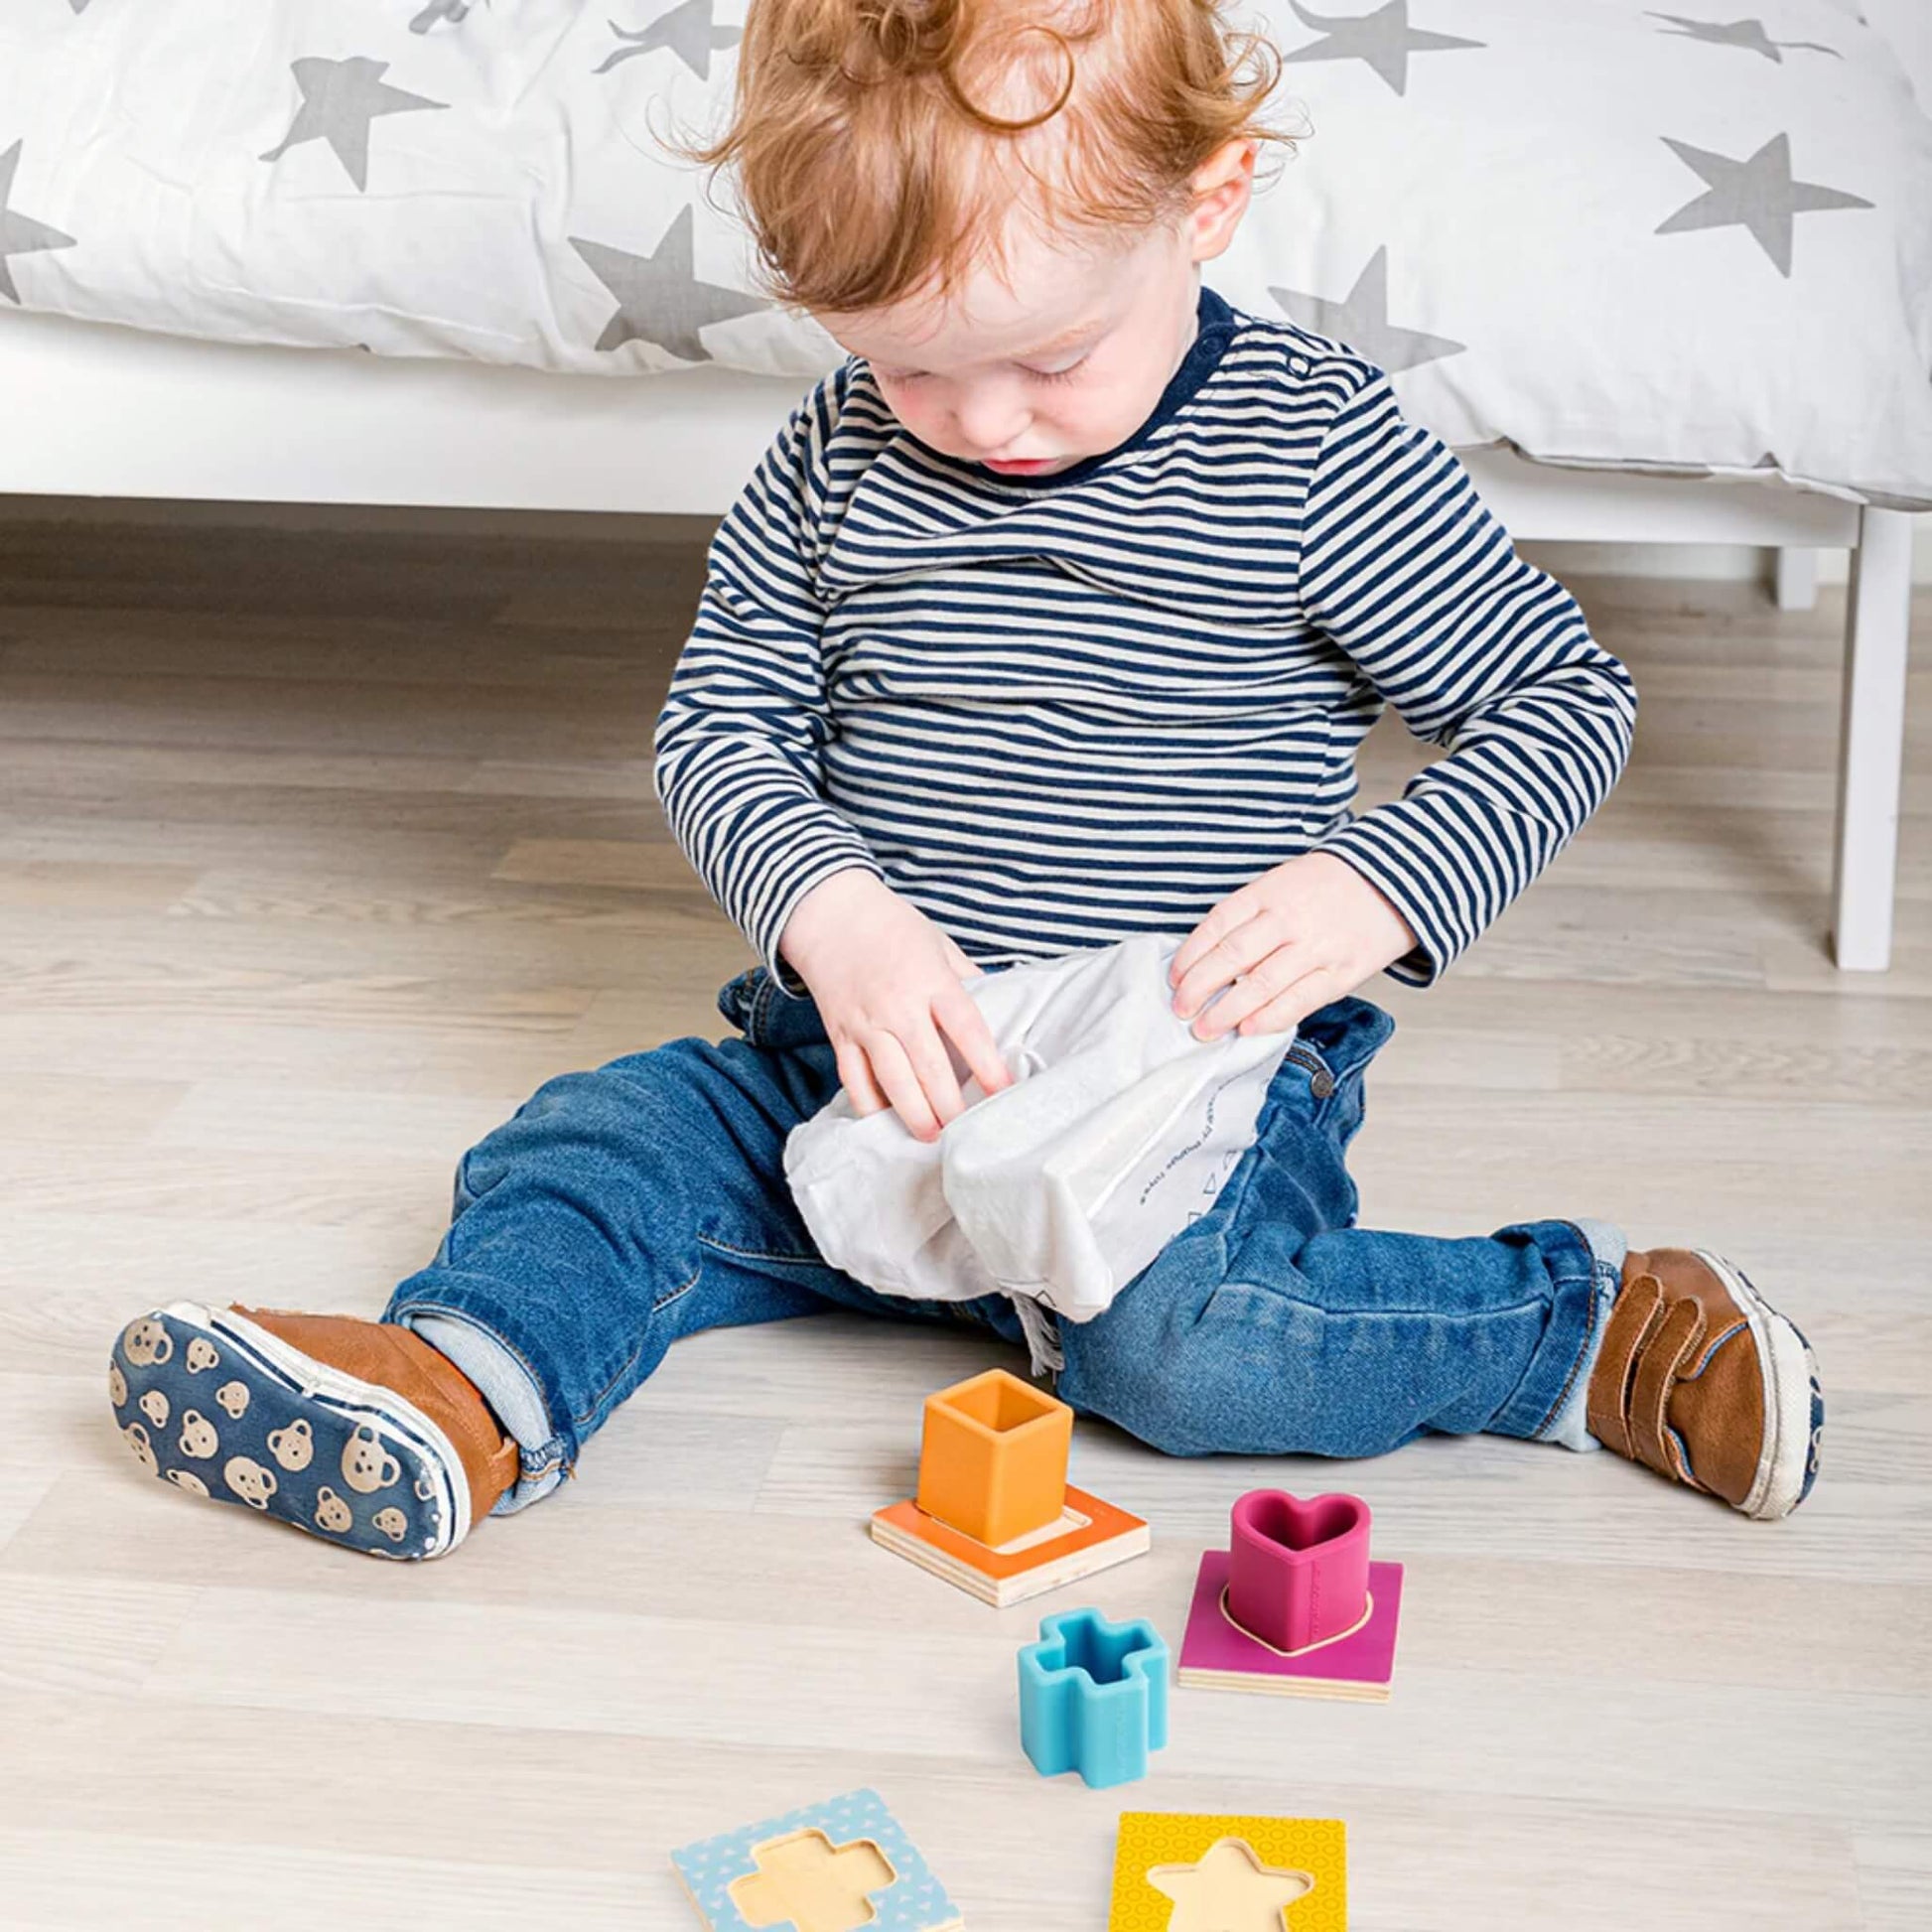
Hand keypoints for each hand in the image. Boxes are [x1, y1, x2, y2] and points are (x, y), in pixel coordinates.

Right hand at [778, 868, 1012, 1142]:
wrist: (829, 912)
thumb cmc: (892, 926)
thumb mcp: (939, 943)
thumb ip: (967, 978)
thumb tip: (1000, 1007)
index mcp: (931, 980)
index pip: (967, 1029)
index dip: (988, 1065)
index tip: (1004, 1091)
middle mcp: (898, 1005)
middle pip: (929, 1066)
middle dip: (950, 1105)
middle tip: (967, 1130)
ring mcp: (866, 1023)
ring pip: (892, 1080)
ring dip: (914, 1114)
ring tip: (932, 1136)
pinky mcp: (840, 1034)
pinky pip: (854, 1079)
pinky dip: (869, 1105)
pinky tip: (886, 1122)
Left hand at [1167, 851, 1417, 1039]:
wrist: (1395, 881)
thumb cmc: (1329, 886)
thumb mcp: (1283, 881)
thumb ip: (1250, 915)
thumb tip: (1210, 957)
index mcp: (1270, 891)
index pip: (1218, 925)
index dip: (1191, 955)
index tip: (1175, 978)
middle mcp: (1290, 918)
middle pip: (1233, 956)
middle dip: (1200, 987)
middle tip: (1181, 1009)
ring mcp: (1317, 947)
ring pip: (1261, 984)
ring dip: (1227, 1011)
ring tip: (1205, 1028)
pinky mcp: (1342, 973)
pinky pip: (1299, 1000)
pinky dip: (1270, 1018)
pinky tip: (1247, 1028)